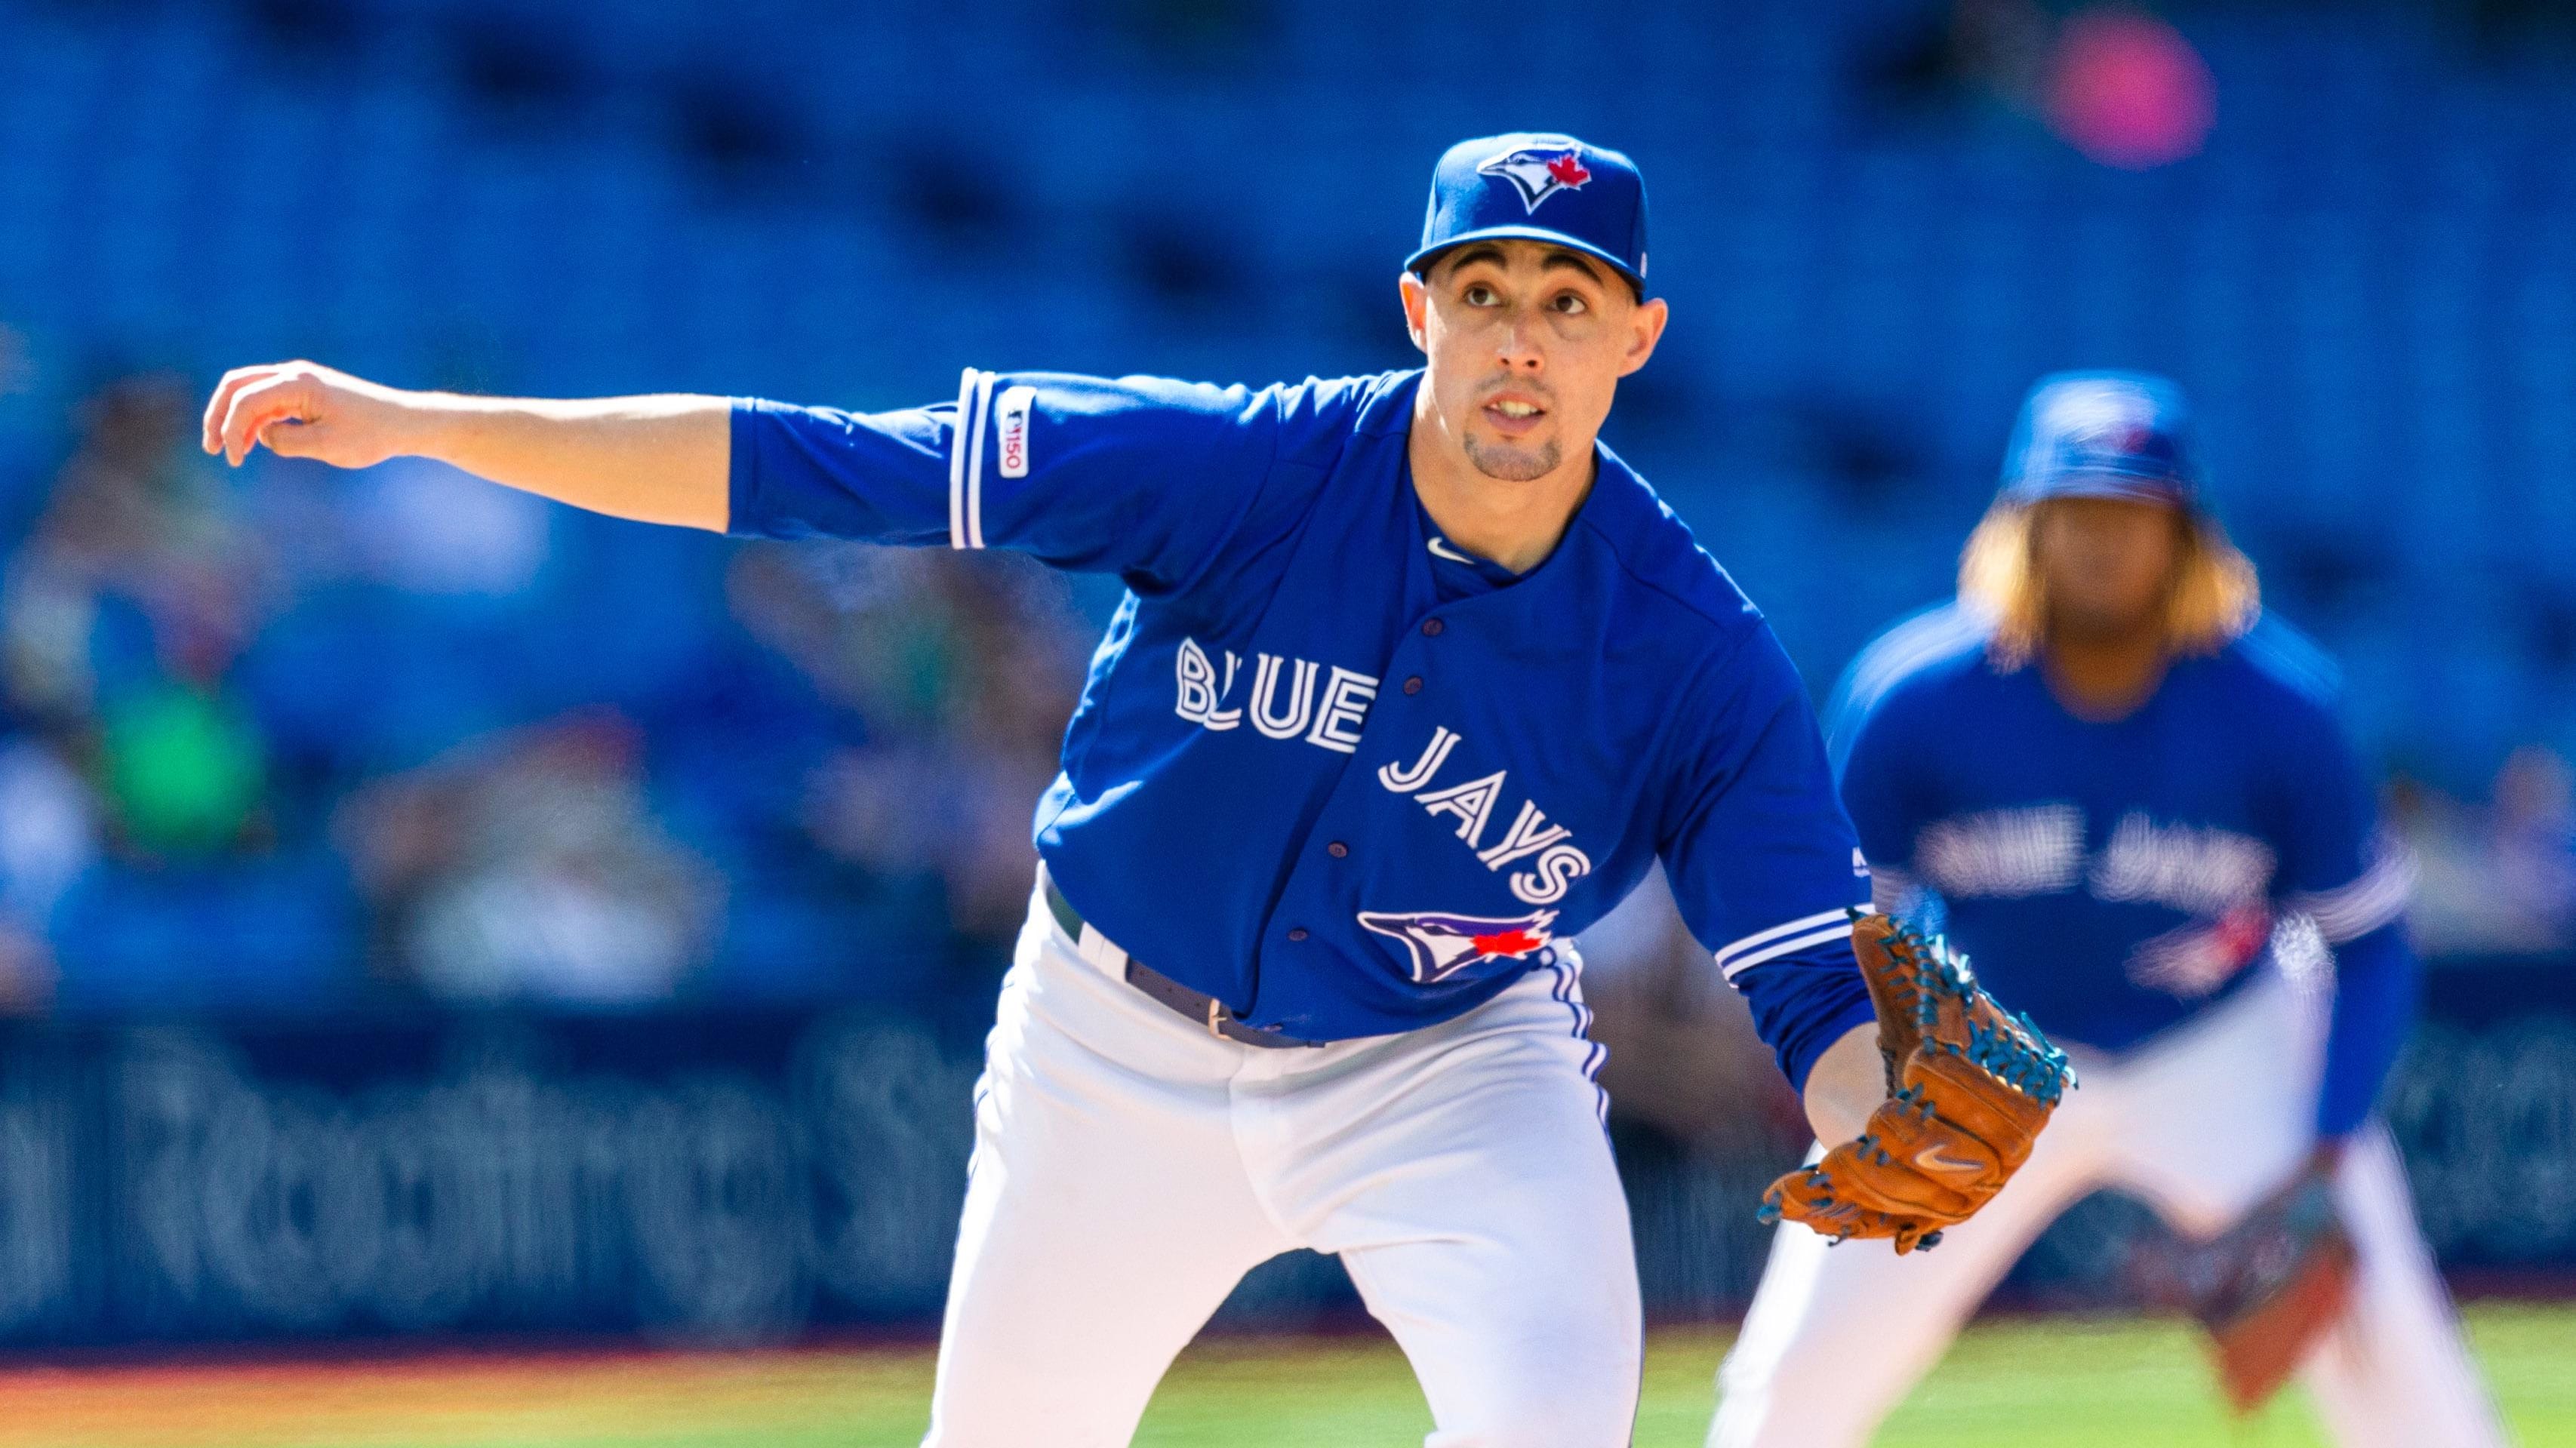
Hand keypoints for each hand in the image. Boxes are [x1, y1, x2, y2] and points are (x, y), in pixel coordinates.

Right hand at [201, 361, 421, 469]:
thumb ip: (285, 441)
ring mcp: (298, 381)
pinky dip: (255, 420)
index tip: (235, 460)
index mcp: (297, 382)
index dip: (231, 430)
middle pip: (237, 385)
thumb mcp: (326, 446)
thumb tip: (262, 435)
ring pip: (249, 392)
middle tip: (212, 448)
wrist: (403, 423)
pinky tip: (253, 444)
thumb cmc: (370, 434)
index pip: (246, 400)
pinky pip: (268, 401)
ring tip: (231, 453)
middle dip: (219, 415)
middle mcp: (294, 375)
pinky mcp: (305, 393)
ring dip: (235, 419)